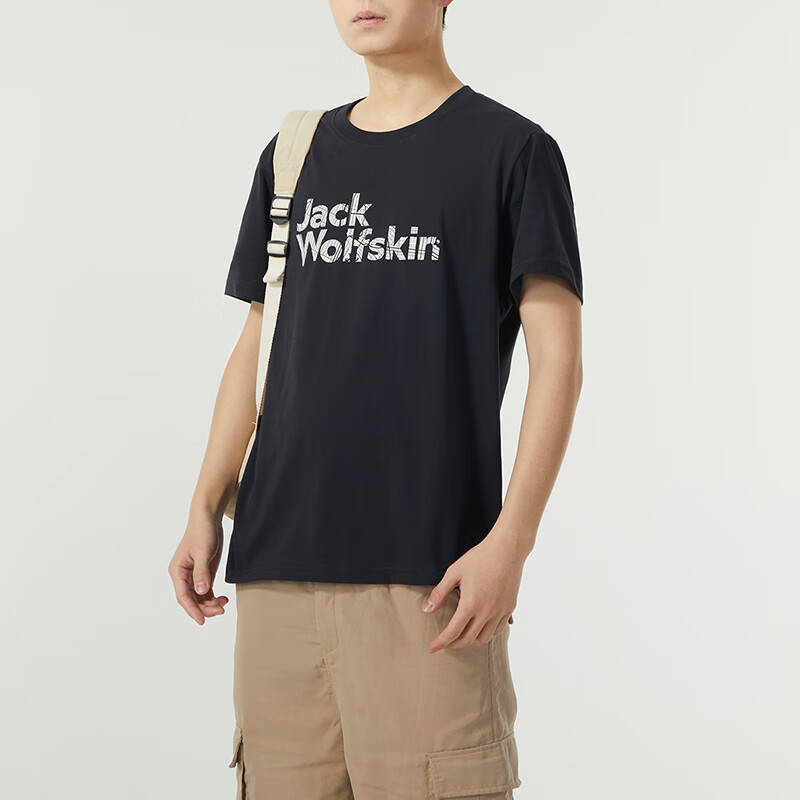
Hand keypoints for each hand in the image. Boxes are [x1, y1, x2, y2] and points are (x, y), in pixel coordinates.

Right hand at [168, 513, 229, 624]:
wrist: (208, 518)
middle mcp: (183, 575)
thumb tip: (201, 592)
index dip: (192, 610)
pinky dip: (214, 597)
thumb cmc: (202, 532)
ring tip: (224, 603)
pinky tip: (223, 598)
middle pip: (191, 600)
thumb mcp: (203, 552)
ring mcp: (193, 575)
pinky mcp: (203, 573)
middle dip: (205, 607)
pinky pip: (206, 591)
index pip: (183, 596)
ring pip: (199, 597)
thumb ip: (202, 572)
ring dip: (210, 604)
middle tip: (221, 610)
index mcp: (177, 571)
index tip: (202, 620)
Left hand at [423, 529, 524, 653]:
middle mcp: (487, 612)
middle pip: (467, 639)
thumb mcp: (454, 572)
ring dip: (471, 640)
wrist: (507, 549)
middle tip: (444, 643)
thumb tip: (427, 609)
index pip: (452, 633)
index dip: (441, 643)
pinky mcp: (509, 608)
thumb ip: (440, 592)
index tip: (433, 649)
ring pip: (484, 638)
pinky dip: (486, 633)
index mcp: (470, 604)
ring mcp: (500, 612)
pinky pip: (497, 630)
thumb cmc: (480, 558)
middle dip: (453, 644)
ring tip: (461, 635)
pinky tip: (479, 627)